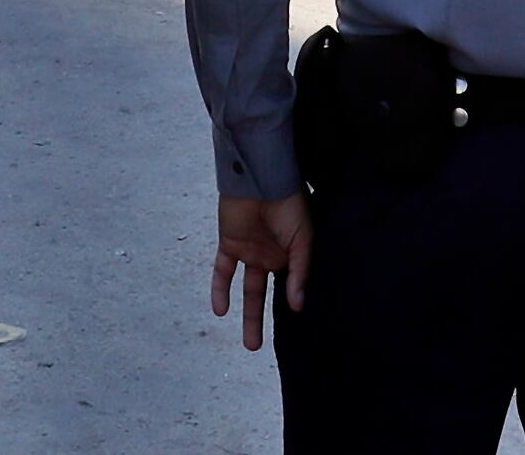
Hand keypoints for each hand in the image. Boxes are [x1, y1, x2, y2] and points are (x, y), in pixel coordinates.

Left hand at [210, 194, 311, 350]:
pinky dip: (220, 289)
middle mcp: (271, 257)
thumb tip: (298, 307)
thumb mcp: (304, 240)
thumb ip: (299, 273)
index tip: (297, 332)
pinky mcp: (229, 244)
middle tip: (261, 348)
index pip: (291, 286)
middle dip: (263, 320)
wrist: (263, 177)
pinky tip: (220, 311)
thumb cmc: (290, 204)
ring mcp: (250, 251)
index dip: (292, 306)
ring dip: (248, 316)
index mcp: (292, 255)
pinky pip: (223, 271)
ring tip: (251, 344)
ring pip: (248, 290)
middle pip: (266, 295)